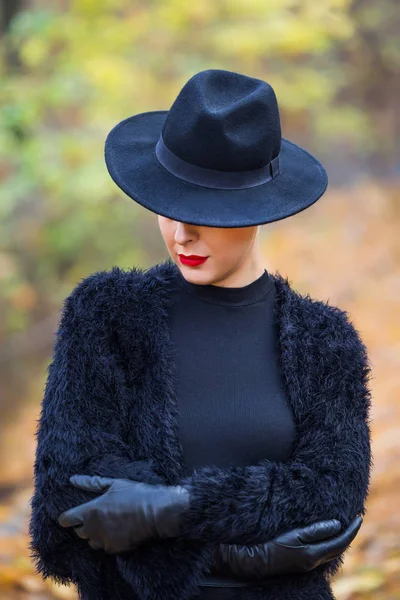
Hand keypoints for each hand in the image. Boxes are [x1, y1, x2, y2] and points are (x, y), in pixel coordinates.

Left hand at [57, 475, 189, 553]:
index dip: (67, 518)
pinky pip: (105, 547)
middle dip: (84, 525)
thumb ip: (91, 483)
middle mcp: (93, 529)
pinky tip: (118, 531)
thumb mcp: (113, 484)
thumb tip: (73, 479)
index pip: (66, 520)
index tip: (71, 516)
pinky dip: (108, 541)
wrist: (156, 512)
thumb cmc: (135, 494)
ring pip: (91, 541)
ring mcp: (104, 541)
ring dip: (95, 534)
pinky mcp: (114, 549)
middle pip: (78, 532)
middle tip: (97, 515)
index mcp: (91, 511)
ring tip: (108, 523)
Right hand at [214, 516, 362, 578]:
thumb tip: (337, 525)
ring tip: (346, 526)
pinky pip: (324, 553)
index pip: (341, 542)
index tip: (358, 517)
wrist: (258, 560)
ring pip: (332, 552)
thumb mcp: (295, 534)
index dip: (351, 529)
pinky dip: (331, 544)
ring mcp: (309, 564)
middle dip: (349, 534)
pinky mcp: (303, 563)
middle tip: (356, 520)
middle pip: (339, 548)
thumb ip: (316, 530)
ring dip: (341, 539)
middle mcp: (315, 562)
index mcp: (314, 554)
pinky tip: (329, 537)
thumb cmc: (274, 544)